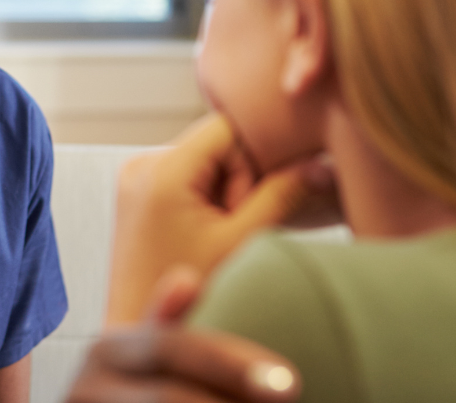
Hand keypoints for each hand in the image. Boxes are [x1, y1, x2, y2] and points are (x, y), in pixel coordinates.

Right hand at [65, 324, 299, 402]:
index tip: (290, 383)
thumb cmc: (126, 400)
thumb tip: (188, 279)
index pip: (173, 348)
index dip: (230, 364)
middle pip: (167, 398)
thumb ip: (164, 326)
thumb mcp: (138, 364)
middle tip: (288, 401)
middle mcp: (85, 387)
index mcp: (108, 350)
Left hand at [106, 113, 334, 324]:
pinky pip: (184, 174)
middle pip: (214, 142)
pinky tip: (204, 231)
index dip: (254, 157)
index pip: (226, 126)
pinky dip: (204, 195)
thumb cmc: (190, 295)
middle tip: (234, 224)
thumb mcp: (242, 242)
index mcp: (162, 170)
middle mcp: (142, 164)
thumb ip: (282, 196)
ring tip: (218, 232)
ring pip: (203, 158)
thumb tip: (320, 164)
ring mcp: (135, 176)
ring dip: (223, 188)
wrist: (140, 330)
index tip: (254, 202)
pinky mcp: (136, 191)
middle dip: (238, 178)